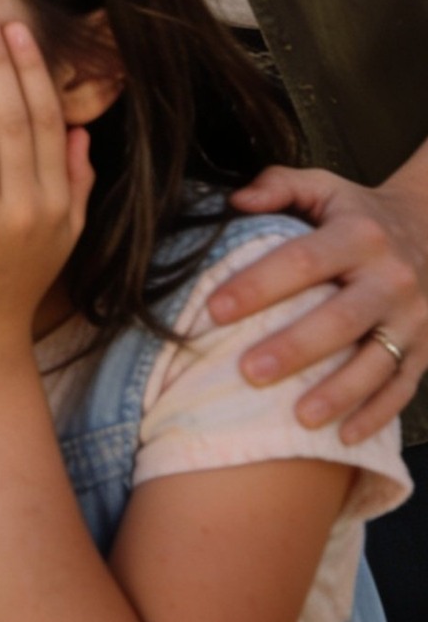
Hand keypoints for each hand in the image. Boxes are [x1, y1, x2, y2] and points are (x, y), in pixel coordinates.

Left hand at [212, 165, 427, 441]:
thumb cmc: (358, 212)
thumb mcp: (324, 186)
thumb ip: (278, 185)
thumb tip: (233, 202)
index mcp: (358, 235)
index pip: (303, 260)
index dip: (258, 284)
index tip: (215, 308)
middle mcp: (390, 278)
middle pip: (340, 319)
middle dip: (294, 348)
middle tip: (248, 371)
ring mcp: (412, 318)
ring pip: (376, 362)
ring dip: (338, 393)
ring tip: (299, 418)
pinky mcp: (425, 349)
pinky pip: (402, 388)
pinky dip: (375, 415)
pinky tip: (342, 437)